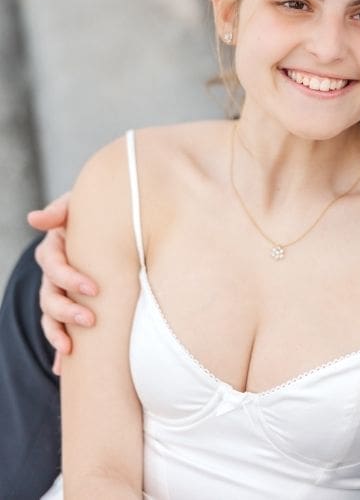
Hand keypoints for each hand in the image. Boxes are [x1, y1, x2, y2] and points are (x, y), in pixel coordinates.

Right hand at [28, 192, 95, 370]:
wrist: (112, 220)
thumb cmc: (100, 211)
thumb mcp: (81, 204)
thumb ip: (62, 209)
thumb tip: (34, 218)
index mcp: (56, 248)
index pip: (54, 266)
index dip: (70, 278)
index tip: (94, 289)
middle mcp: (54, 272)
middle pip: (49, 295)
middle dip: (67, 310)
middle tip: (90, 320)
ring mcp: (58, 290)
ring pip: (50, 315)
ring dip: (57, 333)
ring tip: (71, 348)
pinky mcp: (69, 304)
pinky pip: (59, 328)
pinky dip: (59, 347)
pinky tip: (63, 367)